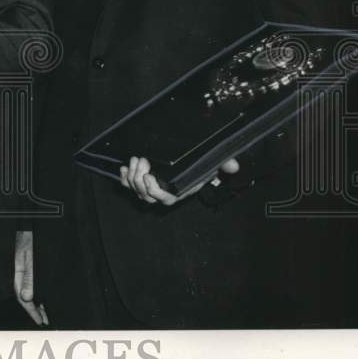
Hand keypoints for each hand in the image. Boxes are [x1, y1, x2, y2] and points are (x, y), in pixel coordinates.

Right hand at [14, 230, 47, 325]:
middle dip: (36, 310)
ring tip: (47, 314)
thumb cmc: (30, 236)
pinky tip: (45, 297)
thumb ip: (28, 276)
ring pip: (32, 291)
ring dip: (39, 302)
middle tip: (46, 321)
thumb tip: (27, 297)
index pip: (23, 296)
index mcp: (18, 271)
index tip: (40, 321)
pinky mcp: (32, 266)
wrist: (30, 222)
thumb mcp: (30, 256)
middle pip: (27, 296)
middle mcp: (22, 272)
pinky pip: (35, 283)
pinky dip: (40, 292)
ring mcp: (27, 269)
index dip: (32, 311)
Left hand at [120, 156, 239, 205]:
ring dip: (132, 175)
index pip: (164, 199)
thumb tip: (233, 166)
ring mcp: (150, 188)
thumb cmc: (199, 166)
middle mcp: (163, 192)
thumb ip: (224, 165)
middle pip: (145, 195)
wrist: (189, 160)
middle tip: (141, 160)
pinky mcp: (140, 181)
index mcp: (178, 191)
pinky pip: (128, 184)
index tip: (148, 177)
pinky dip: (124, 178)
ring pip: (135, 189)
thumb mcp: (213, 164)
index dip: (154, 191)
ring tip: (135, 159)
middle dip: (139, 179)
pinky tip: (124, 168)